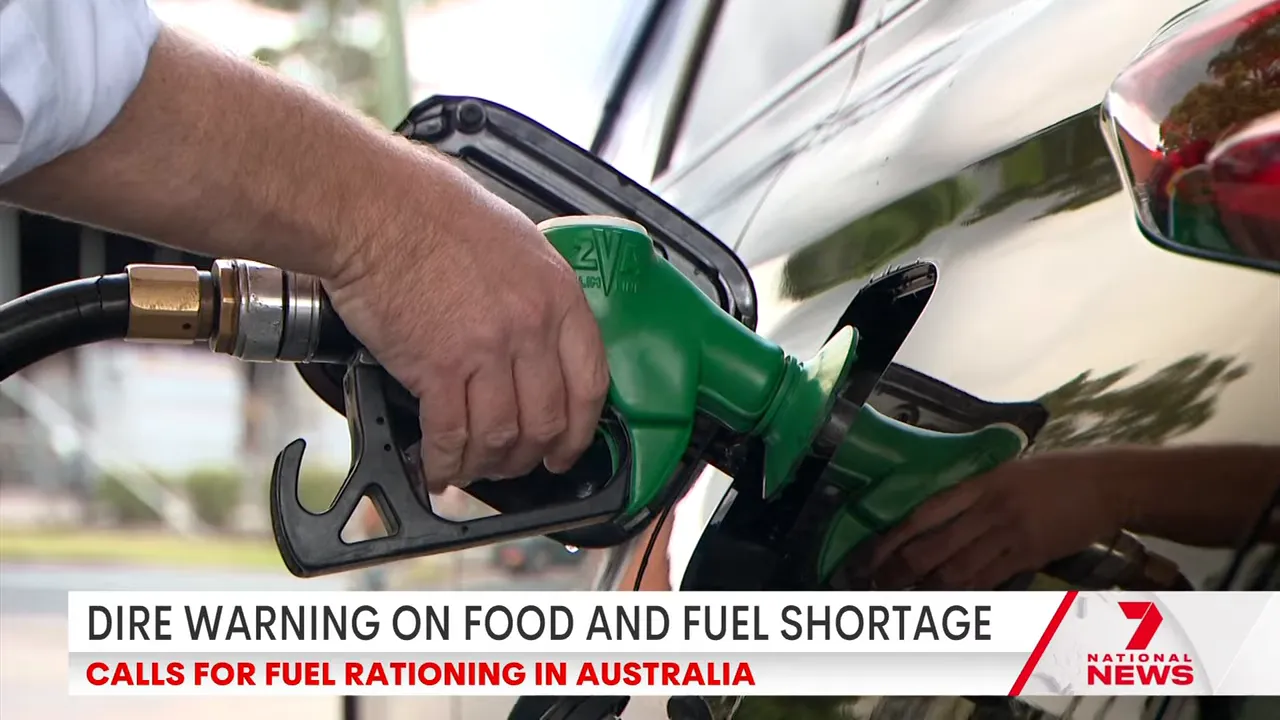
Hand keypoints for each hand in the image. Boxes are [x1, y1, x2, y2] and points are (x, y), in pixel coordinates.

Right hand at [323, 154, 609, 491]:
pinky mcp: (438, 367)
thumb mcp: (514, 243)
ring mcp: (487, 349)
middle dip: (529, 456)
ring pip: (501, 436)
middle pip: (547, 421)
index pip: (590, 383)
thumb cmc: (431, 211)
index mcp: (558, 294)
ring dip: (486, 465)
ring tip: (470, 468)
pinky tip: (436, 466)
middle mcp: (531, 326)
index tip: (567, 448)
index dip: (580, 431)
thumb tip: (534, 342)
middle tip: (514, 465)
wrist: (376, 206)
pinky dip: (444, 461)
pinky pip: (451, 434)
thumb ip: (534, 295)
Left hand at [866, 451, 1128, 589]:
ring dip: (928, 588)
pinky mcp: (1031, 554)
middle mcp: (989, 508)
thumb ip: (973, 492)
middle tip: (879, 586)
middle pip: (933, 547)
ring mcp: (1010, 533)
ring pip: (957, 570)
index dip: (892, 539)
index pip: (924, 514)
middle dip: (901, 571)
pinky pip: (989, 579)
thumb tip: (934, 516)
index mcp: (979, 483)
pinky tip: (946, 599)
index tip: (870, 557)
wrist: (1107, 483)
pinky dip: (964, 592)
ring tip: (906, 599)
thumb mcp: (1008, 471)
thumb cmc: (1055, 474)